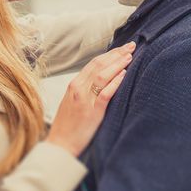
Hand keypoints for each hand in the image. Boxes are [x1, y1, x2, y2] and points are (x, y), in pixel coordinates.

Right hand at [45, 41, 134, 156]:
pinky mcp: (92, 111)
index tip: (122, 48)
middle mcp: (78, 88)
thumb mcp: (73, 102)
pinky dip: (115, 82)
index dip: (109, 54)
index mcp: (74, 85)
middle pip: (99, 65)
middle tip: (131, 46)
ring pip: (102, 75)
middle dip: (116, 54)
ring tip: (130, 57)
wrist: (60, 144)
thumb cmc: (68, 126)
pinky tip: (124, 75)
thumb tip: (102, 79)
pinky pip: (105, 93)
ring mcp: (84, 99)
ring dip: (117, 64)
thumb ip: (84, 89)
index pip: (93, 63)